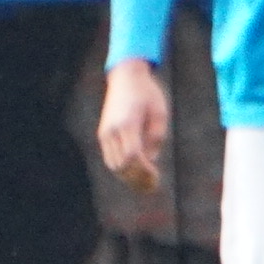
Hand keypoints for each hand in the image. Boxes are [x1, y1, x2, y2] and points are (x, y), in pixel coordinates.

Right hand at [97, 58, 171, 194]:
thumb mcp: (160, 112)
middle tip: (153, 186)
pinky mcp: (103, 133)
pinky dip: (121, 169)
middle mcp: (112, 130)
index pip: (133, 156)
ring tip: (145, 183)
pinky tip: (135, 172)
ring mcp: (105, 132)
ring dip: (128, 177)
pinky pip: (110, 158)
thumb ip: (157, 137)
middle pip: (121, 165)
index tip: (156, 176)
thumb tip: (151, 160)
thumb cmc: (148, 94)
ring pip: (113, 165)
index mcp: (128, 123)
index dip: (144, 171)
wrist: (126, 77)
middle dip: (137, 178)